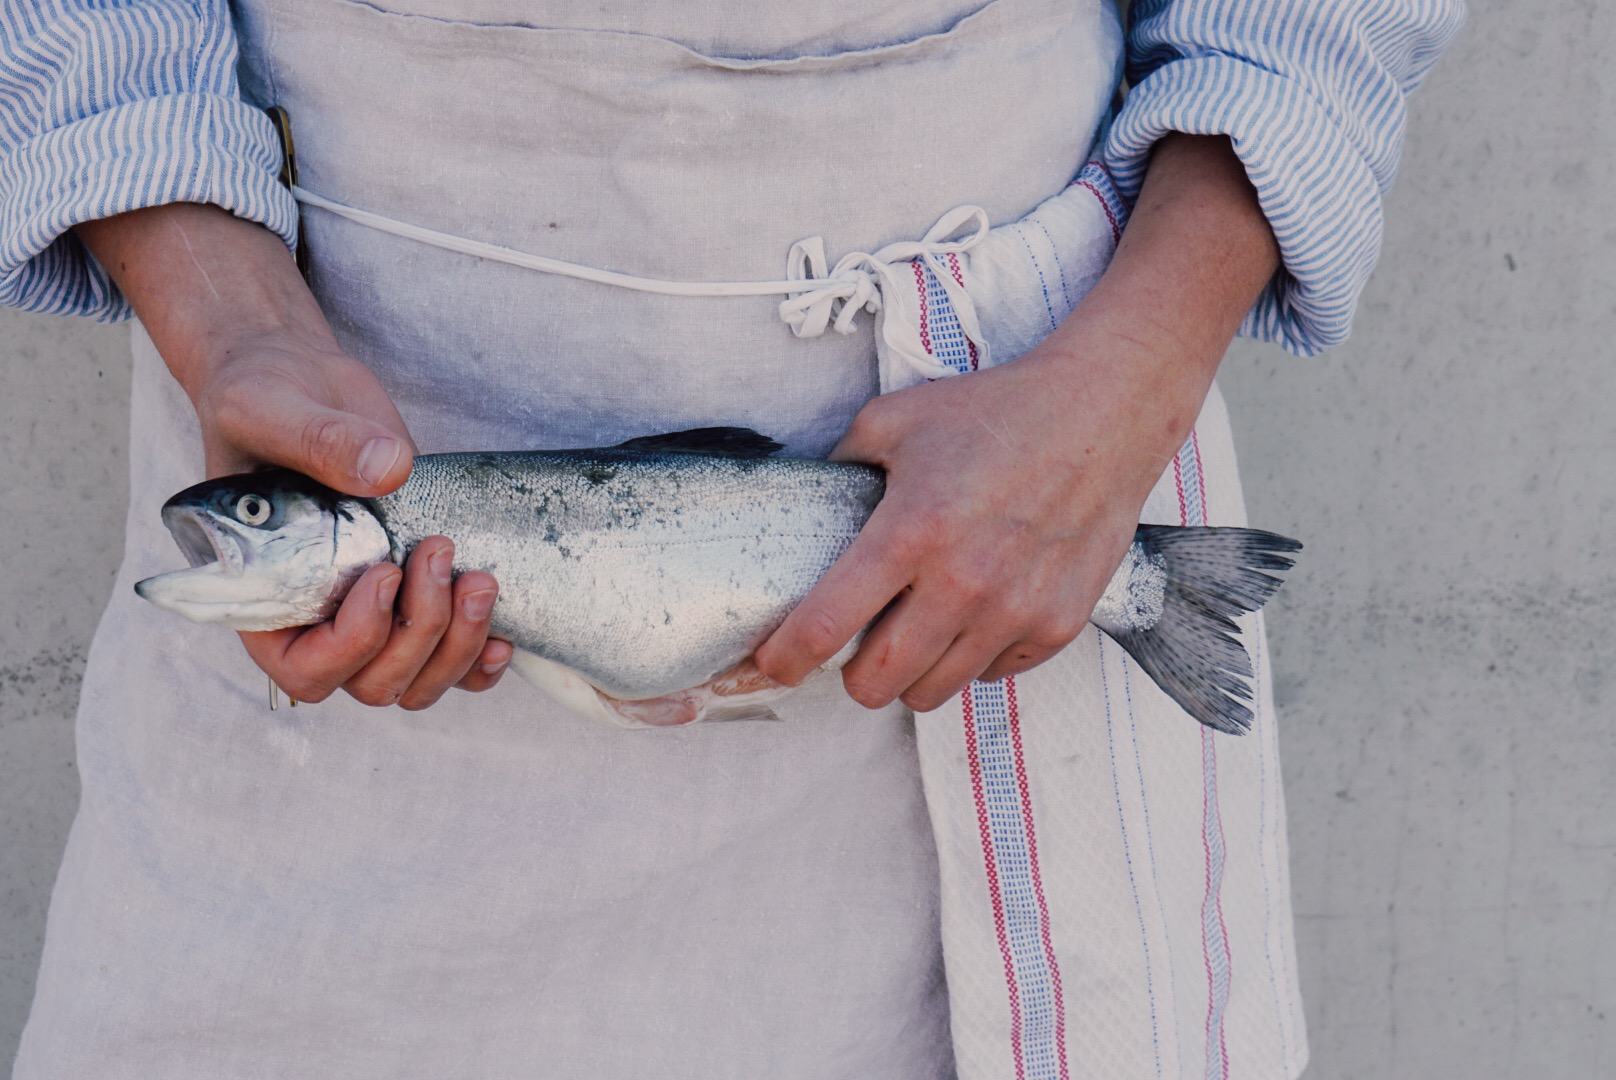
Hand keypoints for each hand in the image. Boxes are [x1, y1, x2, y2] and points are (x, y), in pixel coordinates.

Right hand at [202, 330, 511, 707]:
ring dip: (458, 643)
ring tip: (479, 577)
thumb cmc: (263, 399)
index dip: (352, 642)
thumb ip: (321, 441)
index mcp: (265, 596)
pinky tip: (504, 631)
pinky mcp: (416, 597)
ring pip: (418, 681)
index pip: (303, 669)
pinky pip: (451, 665)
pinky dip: (480, 661)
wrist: (303, 386)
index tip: (383, 572)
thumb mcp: (271, 409)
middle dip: (420, 630)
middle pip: (374, 683)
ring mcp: (372, 616)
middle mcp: (317, 620)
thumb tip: (389, 468)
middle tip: (440, 550)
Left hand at [754, 134, 1280, 709]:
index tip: (770, 666)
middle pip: (876, 684)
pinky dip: (972, 657)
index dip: (784, 658)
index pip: (826, 625)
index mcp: (910, 532)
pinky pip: (992, 674)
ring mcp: (1014, 611)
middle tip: (855, 647)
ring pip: (933, 691)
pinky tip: (974, 614)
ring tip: (914, 632)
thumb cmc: (995, 411)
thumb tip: (808, 500)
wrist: (1103, 413)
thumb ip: (842, 464)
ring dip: (911, 671)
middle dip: (852, 675)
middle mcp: (962, 583)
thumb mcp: (895, 419)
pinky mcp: (1057, 624)